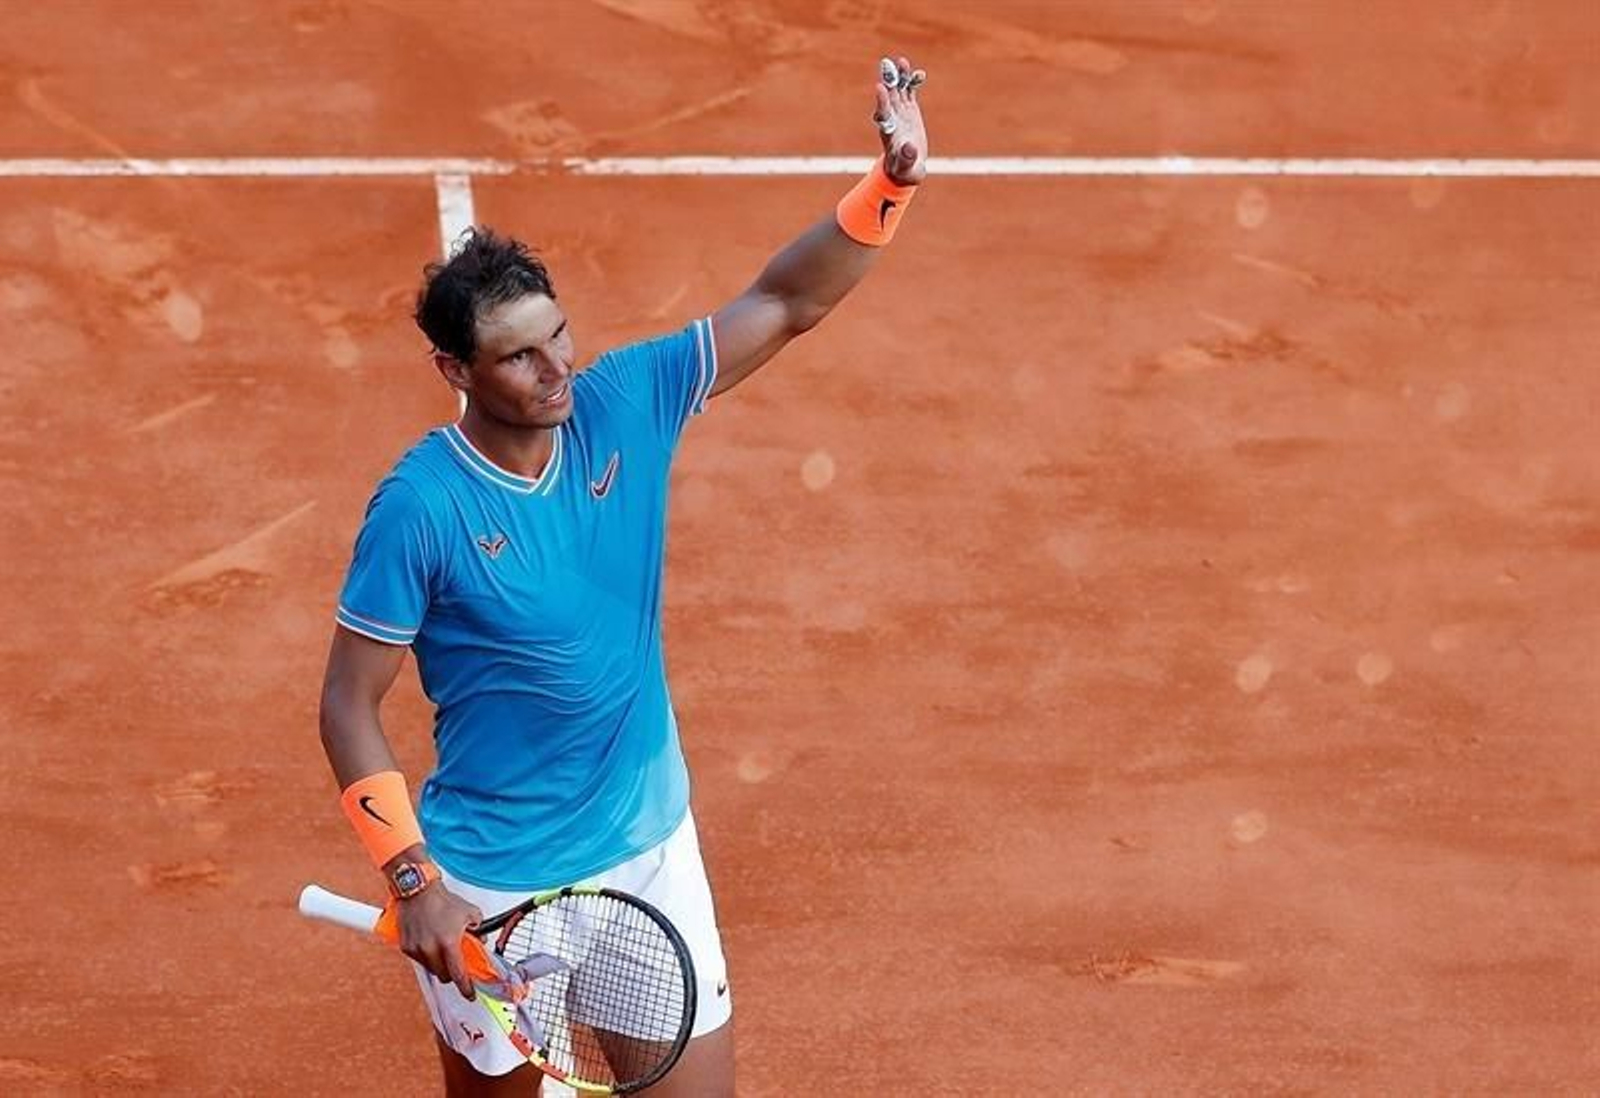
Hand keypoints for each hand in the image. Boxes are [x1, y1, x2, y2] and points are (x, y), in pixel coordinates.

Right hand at [395, 882, 483, 998]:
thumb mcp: (470, 913)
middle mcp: (430, 949)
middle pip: (443, 976)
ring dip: (438, 965)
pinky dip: (426, 956)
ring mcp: (417, 949)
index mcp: (448, 943)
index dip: (465, 988)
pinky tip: (430, 944)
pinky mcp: (406, 947)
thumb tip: (480, 941)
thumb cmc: (442, 900)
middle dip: (452, 974)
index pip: (458, 974)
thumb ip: (478, 930)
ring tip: (442, 949)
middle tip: (456, 965)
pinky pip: (419, 960)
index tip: (469, 994)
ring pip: (430, 969)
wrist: (419, 890)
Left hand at [873, 55, 928, 185]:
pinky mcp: (909, 109)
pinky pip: (910, 92)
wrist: (908, 165)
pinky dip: (913, 83)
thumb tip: (909, 148)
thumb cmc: (904, 168)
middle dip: (888, 81)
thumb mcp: (906, 165)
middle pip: (888, 96)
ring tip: (902, 62)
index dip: (882, 101)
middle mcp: (891, 117)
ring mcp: (900, 111)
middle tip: (887, 65)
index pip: (883, 113)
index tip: (880, 88)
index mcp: (888, 130)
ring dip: (899, 76)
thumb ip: (906, 157)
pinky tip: (919, 74)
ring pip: (898, 90)